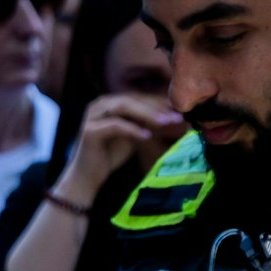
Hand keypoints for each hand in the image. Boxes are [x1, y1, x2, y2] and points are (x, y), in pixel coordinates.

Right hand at [55, 94, 181, 200]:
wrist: (88, 174)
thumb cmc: (112, 153)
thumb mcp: (134, 134)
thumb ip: (147, 122)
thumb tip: (174, 116)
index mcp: (110, 102)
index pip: (139, 96)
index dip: (160, 102)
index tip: (181, 110)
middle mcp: (99, 104)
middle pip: (132, 98)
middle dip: (157, 107)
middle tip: (178, 116)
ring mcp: (92, 116)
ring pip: (123, 107)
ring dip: (148, 114)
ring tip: (167, 122)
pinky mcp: (89, 130)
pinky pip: (115, 125)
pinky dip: (133, 129)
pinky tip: (147, 136)